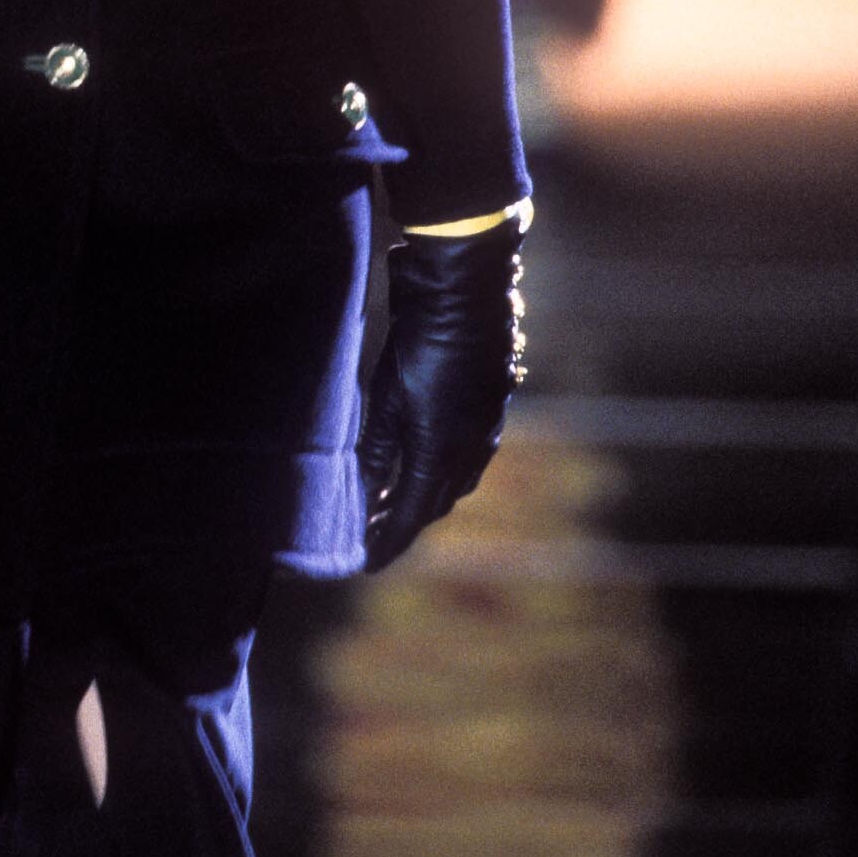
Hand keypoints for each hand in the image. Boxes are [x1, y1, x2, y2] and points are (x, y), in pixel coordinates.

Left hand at [358, 219, 526, 571]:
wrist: (465, 295)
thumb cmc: (419, 344)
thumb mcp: (387, 398)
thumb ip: (378, 449)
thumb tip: (366, 492)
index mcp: (441, 453)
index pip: (411, 514)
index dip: (388, 541)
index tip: (367, 561)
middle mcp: (471, 450)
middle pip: (435, 503)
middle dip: (404, 523)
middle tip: (374, 533)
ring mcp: (486, 428)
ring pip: (456, 481)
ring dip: (426, 498)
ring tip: (396, 504)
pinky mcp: (491, 406)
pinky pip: (470, 456)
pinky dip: (445, 472)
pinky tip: (430, 464)